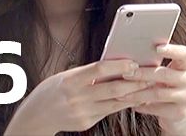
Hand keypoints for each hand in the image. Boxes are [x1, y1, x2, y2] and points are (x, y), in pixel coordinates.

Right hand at [4, 59, 152, 134]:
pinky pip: (108, 112)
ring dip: (133, 95)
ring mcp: (82, 112)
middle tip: (150, 75)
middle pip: (111, 89)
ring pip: (114, 103)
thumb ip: (88, 72)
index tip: (133, 61)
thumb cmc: (52, 90)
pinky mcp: (86, 123)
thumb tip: (113, 64)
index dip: (118, 65)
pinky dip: (122, 104)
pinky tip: (133, 99)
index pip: (99, 70)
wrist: (35, 116)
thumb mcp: (67, 76)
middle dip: (133, 82)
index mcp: (70, 81)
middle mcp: (76, 98)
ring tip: (147, 87)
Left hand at [116, 44, 185, 134]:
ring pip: (158, 93)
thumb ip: (154, 65)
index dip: (172, 50)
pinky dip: (142, 106)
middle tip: (126, 74)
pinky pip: (157, 108)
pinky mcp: (180, 112)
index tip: (156, 48)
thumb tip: (129, 58)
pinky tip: (133, 105)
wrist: (177, 116)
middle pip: (165, 74)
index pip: (183, 53)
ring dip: (138, 93)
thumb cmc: (166, 89)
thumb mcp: (164, 75)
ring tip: (123, 94)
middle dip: (143, 74)